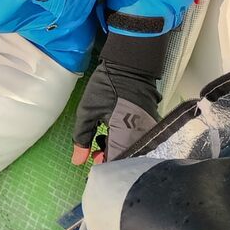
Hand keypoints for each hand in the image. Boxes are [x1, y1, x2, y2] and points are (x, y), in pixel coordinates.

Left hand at [71, 31, 165, 164]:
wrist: (130, 64)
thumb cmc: (106, 86)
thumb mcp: (88, 110)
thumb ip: (82, 137)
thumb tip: (77, 161)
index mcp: (124, 135)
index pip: (114, 162)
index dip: (102, 165)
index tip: (91, 159)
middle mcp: (141, 137)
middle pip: (126, 158)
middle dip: (109, 156)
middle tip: (96, 147)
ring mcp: (149, 131)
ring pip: (133, 151)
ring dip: (118, 148)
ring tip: (103, 136)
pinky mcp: (152, 125)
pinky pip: (139, 140)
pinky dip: (126, 140)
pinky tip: (114, 132)